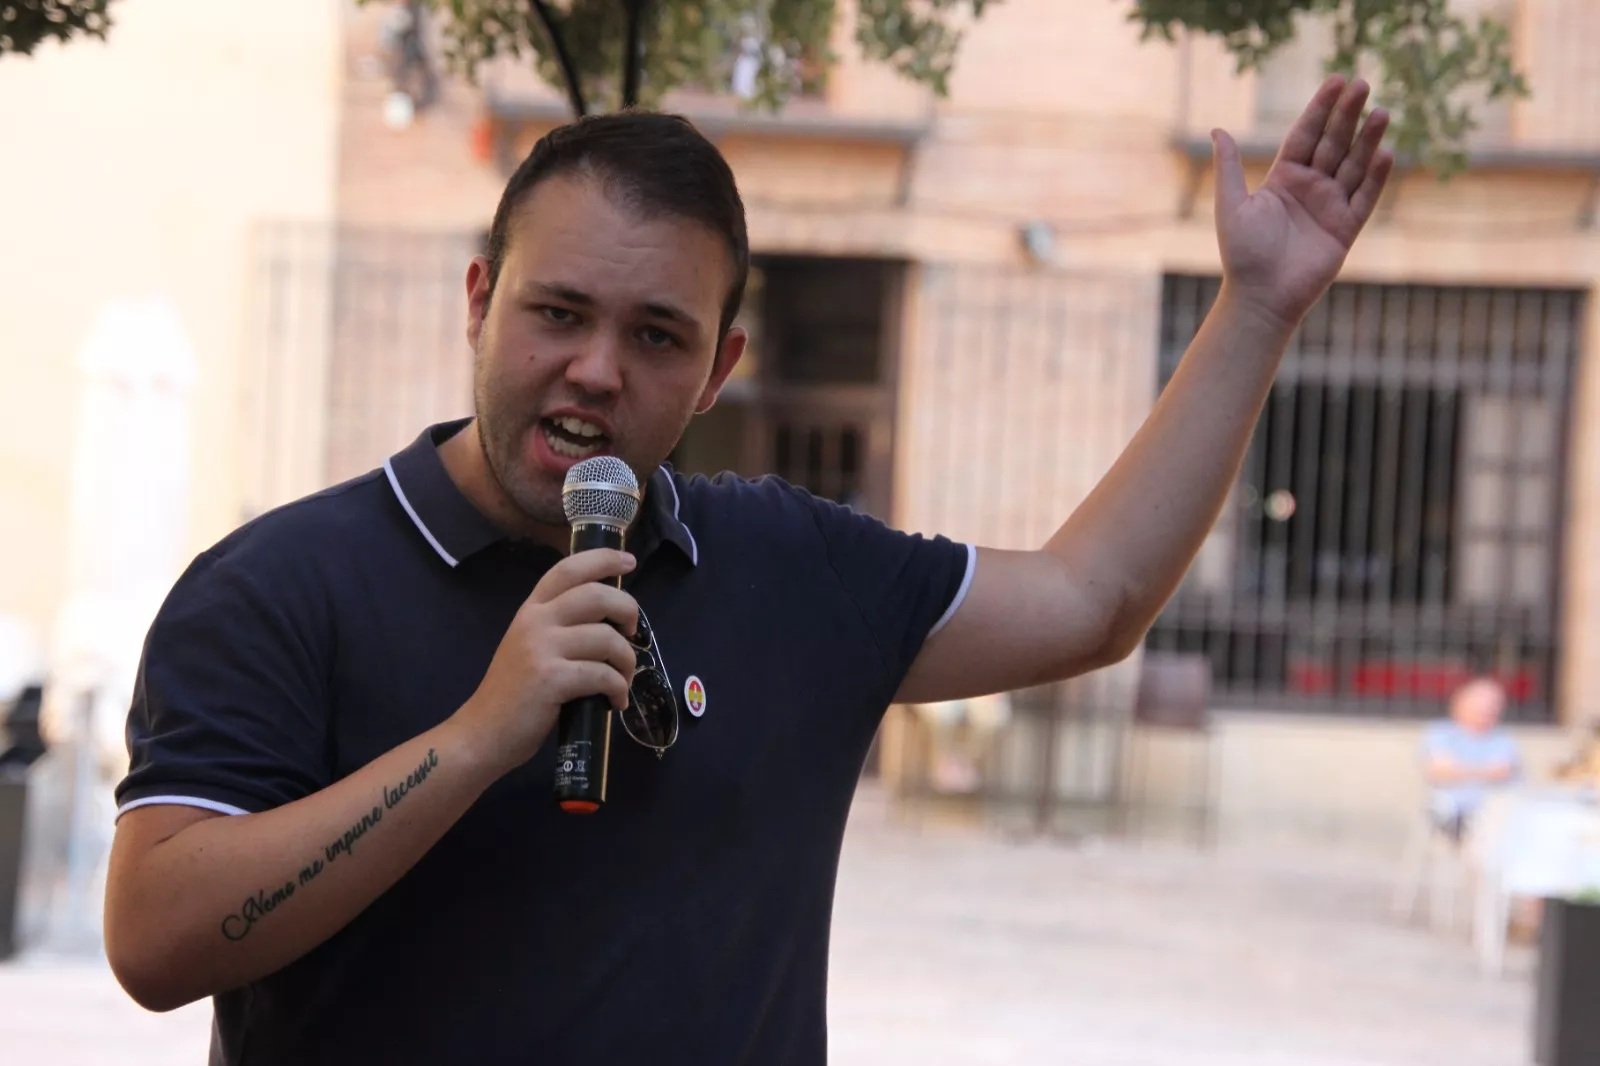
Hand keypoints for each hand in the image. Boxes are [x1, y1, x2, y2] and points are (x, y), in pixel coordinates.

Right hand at [454, 549, 639, 774]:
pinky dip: (618, 689)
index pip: (568, 569)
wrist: (484, 733)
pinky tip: (615, 701)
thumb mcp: (530, 646)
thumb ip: (560, 627)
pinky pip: (603, 675)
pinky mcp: (551, 679)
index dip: (603, 560)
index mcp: (531, 610)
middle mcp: (535, 621)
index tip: (629, 562)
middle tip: (633, 632)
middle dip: (627, 610)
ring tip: (624, 681)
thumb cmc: (514, 693)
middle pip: (596, 595)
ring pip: (607, 638)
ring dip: (627, 661)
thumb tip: (609, 620)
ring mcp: (542, 649)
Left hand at [1213, 74, 1394, 329]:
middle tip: (1363, 84)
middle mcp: (1311, 188)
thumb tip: (1217, 130)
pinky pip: (1364, 199)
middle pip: (1334, 144)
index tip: (1336, 81)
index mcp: (1284, 179)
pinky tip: (1385, 154)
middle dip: (1348, 115)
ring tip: (1381, 113)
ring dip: (1368, 140)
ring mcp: (1330, 206)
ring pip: (1354, 166)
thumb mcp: (1231, 204)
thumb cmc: (1242, 253)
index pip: (1306, 135)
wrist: (1260, 296)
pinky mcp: (1345, 229)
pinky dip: (1375, 178)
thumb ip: (1229, 167)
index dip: (1321, 108)